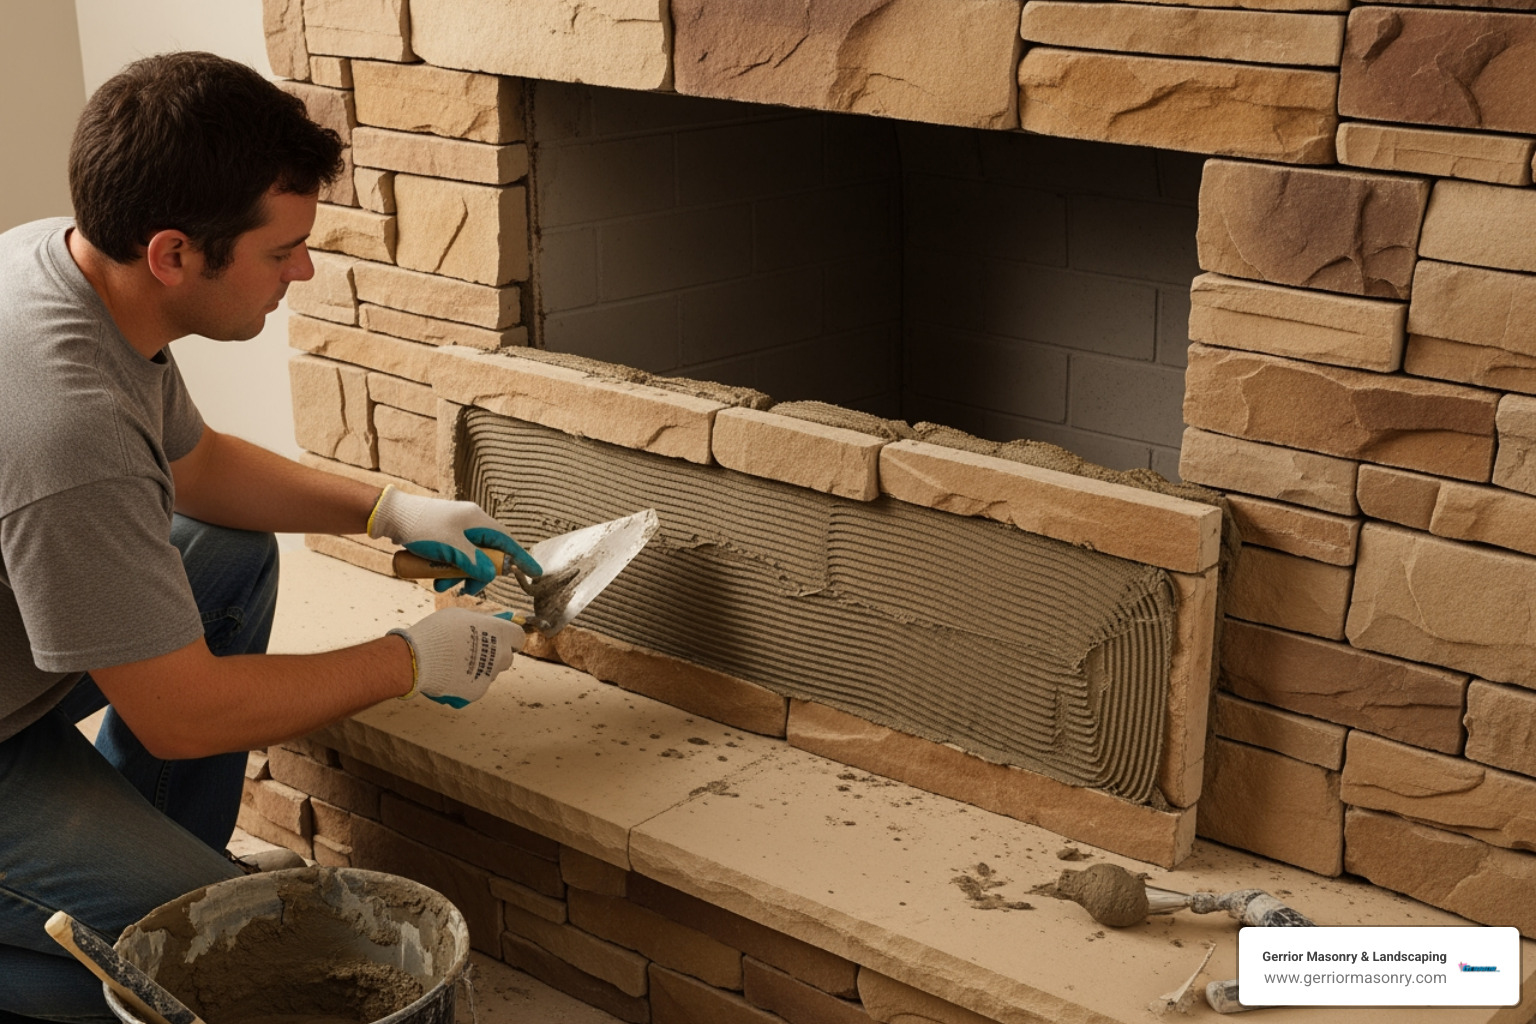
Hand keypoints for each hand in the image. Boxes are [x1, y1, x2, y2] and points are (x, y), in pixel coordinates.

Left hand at [368, 487, 540, 595]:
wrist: (391, 516)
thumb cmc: (421, 527)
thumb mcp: (451, 548)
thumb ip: (474, 562)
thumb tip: (491, 574)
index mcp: (478, 521)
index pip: (508, 543)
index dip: (521, 559)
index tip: (535, 573)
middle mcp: (471, 524)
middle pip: (487, 555)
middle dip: (476, 575)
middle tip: (464, 589)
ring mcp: (456, 530)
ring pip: (468, 559)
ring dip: (458, 575)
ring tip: (440, 585)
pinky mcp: (443, 536)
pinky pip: (454, 556)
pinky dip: (447, 569)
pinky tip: (434, 576)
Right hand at [389, 608, 524, 707]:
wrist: (419, 658)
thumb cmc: (438, 631)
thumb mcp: (462, 615)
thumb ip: (482, 620)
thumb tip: (492, 620)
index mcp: (500, 632)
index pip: (518, 637)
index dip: (509, 638)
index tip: (499, 639)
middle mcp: (500, 654)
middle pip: (507, 657)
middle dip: (495, 656)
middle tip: (475, 652)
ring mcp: (490, 674)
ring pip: (491, 673)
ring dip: (481, 669)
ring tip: (456, 663)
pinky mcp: (478, 691)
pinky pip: (477, 686)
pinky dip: (468, 682)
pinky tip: (451, 675)